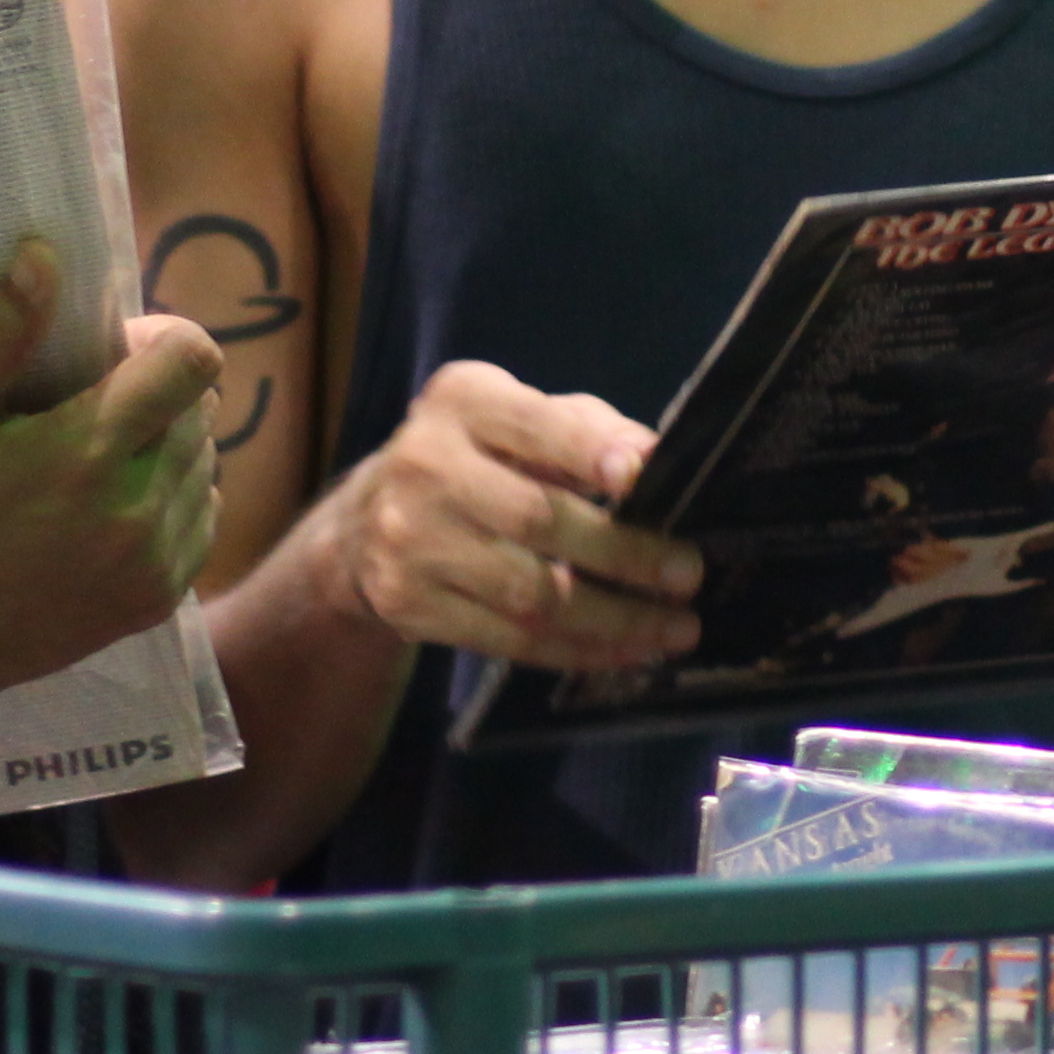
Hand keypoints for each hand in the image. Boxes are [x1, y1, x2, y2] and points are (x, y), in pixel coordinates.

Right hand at [0, 239, 223, 711]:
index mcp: (85, 453)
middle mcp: (136, 508)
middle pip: (201, 406)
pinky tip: (111, 508)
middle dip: (157, 391)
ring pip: (207, 462)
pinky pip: (203, 519)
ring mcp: (154, 561)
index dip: (162, 339)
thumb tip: (41, 255)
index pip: (194, 359)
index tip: (112, 352)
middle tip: (90, 407)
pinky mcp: (160, 600)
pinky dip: (174, 500)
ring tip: (96, 461)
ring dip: (168, 444)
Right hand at [331, 359, 701, 670]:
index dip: (586, 450)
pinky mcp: (409, 604)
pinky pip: (507, 639)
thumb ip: (587, 428)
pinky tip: (624, 650)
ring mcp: (410, 542)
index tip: (639, 475)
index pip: (533, 426)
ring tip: (674, 627)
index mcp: (462, 403)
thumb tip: (653, 459)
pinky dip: (575, 649)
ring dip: (613, 619)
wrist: (365, 520)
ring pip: (529, 594)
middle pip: (538, 520)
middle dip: (623, 553)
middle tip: (688, 574)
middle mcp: (425, 467)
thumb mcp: (520, 419)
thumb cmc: (476, 457)